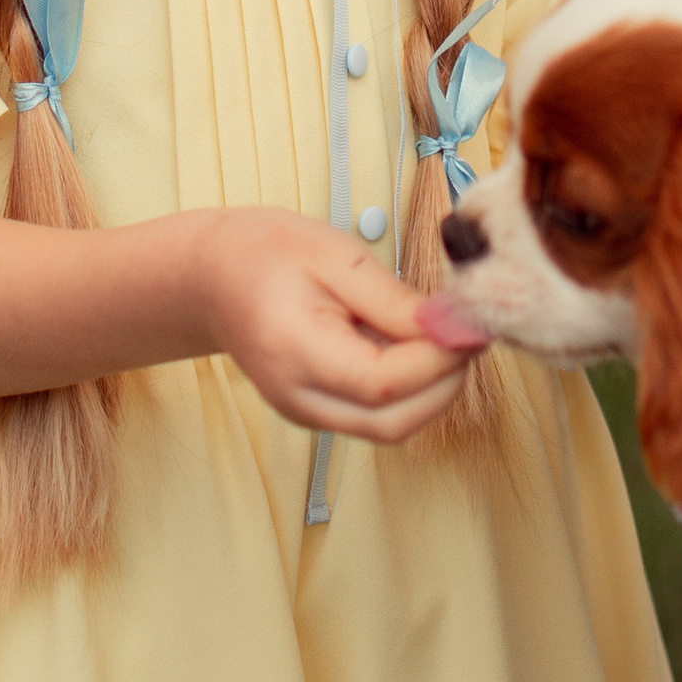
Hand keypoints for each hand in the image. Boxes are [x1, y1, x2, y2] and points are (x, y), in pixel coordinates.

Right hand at [198, 207, 489, 443]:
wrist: (212, 277)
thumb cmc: (266, 253)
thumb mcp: (335, 254)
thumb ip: (395, 300)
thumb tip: (453, 330)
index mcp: (296, 352)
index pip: (384, 384)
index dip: (439, 360)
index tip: (469, 324)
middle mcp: (299, 398)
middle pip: (394, 423)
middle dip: (445, 383)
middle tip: (465, 331)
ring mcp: (306, 413)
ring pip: (391, 428)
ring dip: (431, 390)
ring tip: (439, 334)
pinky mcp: (316, 413)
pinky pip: (376, 417)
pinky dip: (408, 390)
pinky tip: (409, 347)